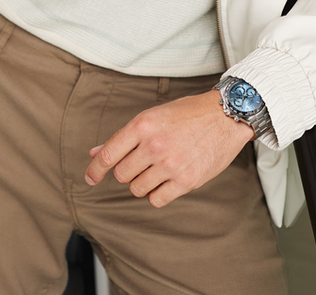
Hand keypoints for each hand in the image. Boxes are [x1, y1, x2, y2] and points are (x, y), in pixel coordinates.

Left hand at [82, 89, 254, 206]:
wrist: (225, 117)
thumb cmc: (187, 114)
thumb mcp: (152, 117)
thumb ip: (122, 137)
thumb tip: (94, 153)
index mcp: (142, 125)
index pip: (108, 154)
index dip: (95, 170)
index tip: (90, 178)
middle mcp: (154, 145)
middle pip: (121, 175)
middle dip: (126, 173)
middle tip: (140, 164)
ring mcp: (170, 164)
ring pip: (137, 189)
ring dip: (141, 184)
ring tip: (155, 171)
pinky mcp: (186, 180)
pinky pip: (157, 200)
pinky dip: (156, 195)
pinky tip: (164, 183)